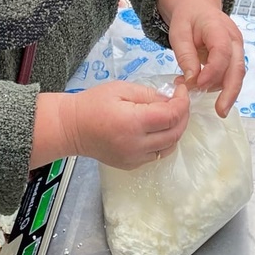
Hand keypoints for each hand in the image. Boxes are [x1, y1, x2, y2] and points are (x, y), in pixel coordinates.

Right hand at [52, 80, 190, 169]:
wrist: (72, 128)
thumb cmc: (93, 103)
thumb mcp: (121, 89)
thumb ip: (148, 94)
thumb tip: (170, 101)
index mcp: (133, 123)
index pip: (171, 116)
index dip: (182, 102)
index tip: (181, 89)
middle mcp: (136, 145)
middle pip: (175, 133)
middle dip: (183, 115)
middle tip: (179, 100)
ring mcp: (134, 158)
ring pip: (170, 147)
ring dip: (176, 130)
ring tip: (170, 114)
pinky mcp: (131, 165)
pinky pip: (157, 155)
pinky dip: (164, 141)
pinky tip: (157, 129)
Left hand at [158, 0, 245, 116]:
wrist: (197, 6)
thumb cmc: (187, 17)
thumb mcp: (178, 32)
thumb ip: (185, 55)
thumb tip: (191, 80)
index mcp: (219, 27)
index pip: (222, 52)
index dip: (212, 71)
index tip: (198, 85)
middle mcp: (234, 38)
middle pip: (238, 68)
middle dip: (230, 92)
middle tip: (220, 111)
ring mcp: (237, 47)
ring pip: (236, 74)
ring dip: (221, 90)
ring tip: (196, 94)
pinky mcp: (235, 56)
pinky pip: (231, 73)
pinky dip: (219, 84)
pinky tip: (201, 87)